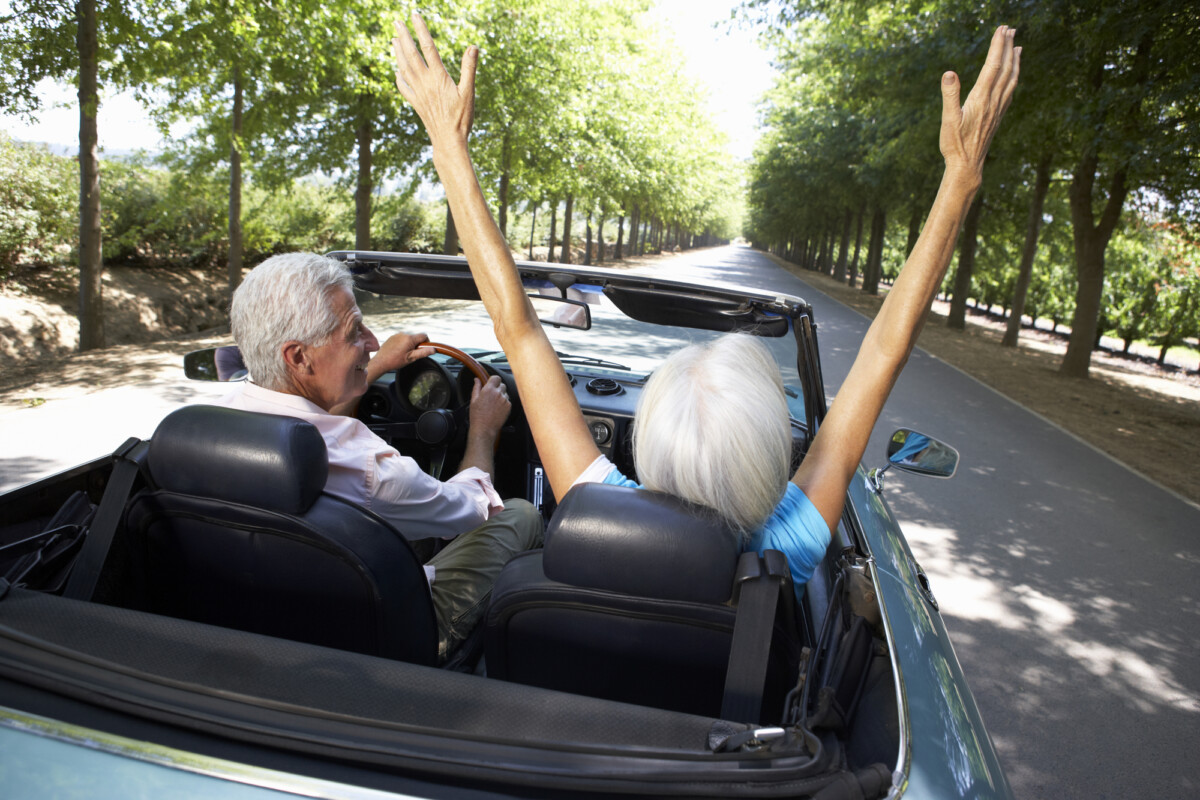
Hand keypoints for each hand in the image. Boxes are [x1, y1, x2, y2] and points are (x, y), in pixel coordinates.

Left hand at [371, 332, 434, 374]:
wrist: (381, 362)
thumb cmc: (395, 361)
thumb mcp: (411, 358)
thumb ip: (423, 352)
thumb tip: (433, 349)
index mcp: (409, 338)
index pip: (424, 335)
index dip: (426, 342)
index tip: (423, 349)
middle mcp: (403, 334)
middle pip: (416, 337)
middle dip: (416, 344)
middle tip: (411, 354)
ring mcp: (397, 335)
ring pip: (409, 338)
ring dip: (409, 344)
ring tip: (403, 353)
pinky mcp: (392, 337)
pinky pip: (401, 338)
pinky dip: (403, 344)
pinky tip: (398, 351)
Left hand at [392, 11, 476, 149]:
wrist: (449, 141)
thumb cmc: (462, 118)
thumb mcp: (469, 92)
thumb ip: (469, 68)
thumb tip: (473, 47)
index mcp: (438, 77)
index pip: (428, 48)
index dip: (421, 30)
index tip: (415, 16)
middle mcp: (424, 83)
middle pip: (410, 55)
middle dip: (403, 37)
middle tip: (396, 22)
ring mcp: (418, 94)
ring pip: (404, 69)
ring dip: (398, 53)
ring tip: (393, 40)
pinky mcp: (416, 104)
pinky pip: (404, 88)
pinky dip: (398, 78)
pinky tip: (397, 72)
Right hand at [468, 375, 510, 440]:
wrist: (484, 428)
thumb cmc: (477, 416)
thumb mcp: (473, 400)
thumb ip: (476, 387)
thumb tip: (476, 380)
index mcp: (489, 390)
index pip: (496, 377)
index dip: (494, 380)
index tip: (491, 383)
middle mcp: (498, 394)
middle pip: (502, 385)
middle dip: (497, 388)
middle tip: (491, 395)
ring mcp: (505, 400)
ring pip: (505, 393)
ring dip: (501, 395)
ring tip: (494, 404)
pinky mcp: (509, 407)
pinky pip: (508, 401)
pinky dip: (504, 403)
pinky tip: (497, 408)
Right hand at [940, 25, 1020, 186]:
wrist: (968, 166)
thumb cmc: (954, 144)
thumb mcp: (947, 120)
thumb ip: (950, 95)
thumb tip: (949, 73)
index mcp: (981, 99)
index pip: (993, 66)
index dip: (998, 46)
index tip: (1002, 29)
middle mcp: (994, 101)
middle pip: (1005, 68)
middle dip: (1008, 46)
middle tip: (1010, 28)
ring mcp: (998, 108)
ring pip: (1012, 78)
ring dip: (1015, 59)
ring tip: (1017, 45)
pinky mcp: (998, 114)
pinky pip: (1011, 89)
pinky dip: (1014, 75)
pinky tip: (1013, 73)